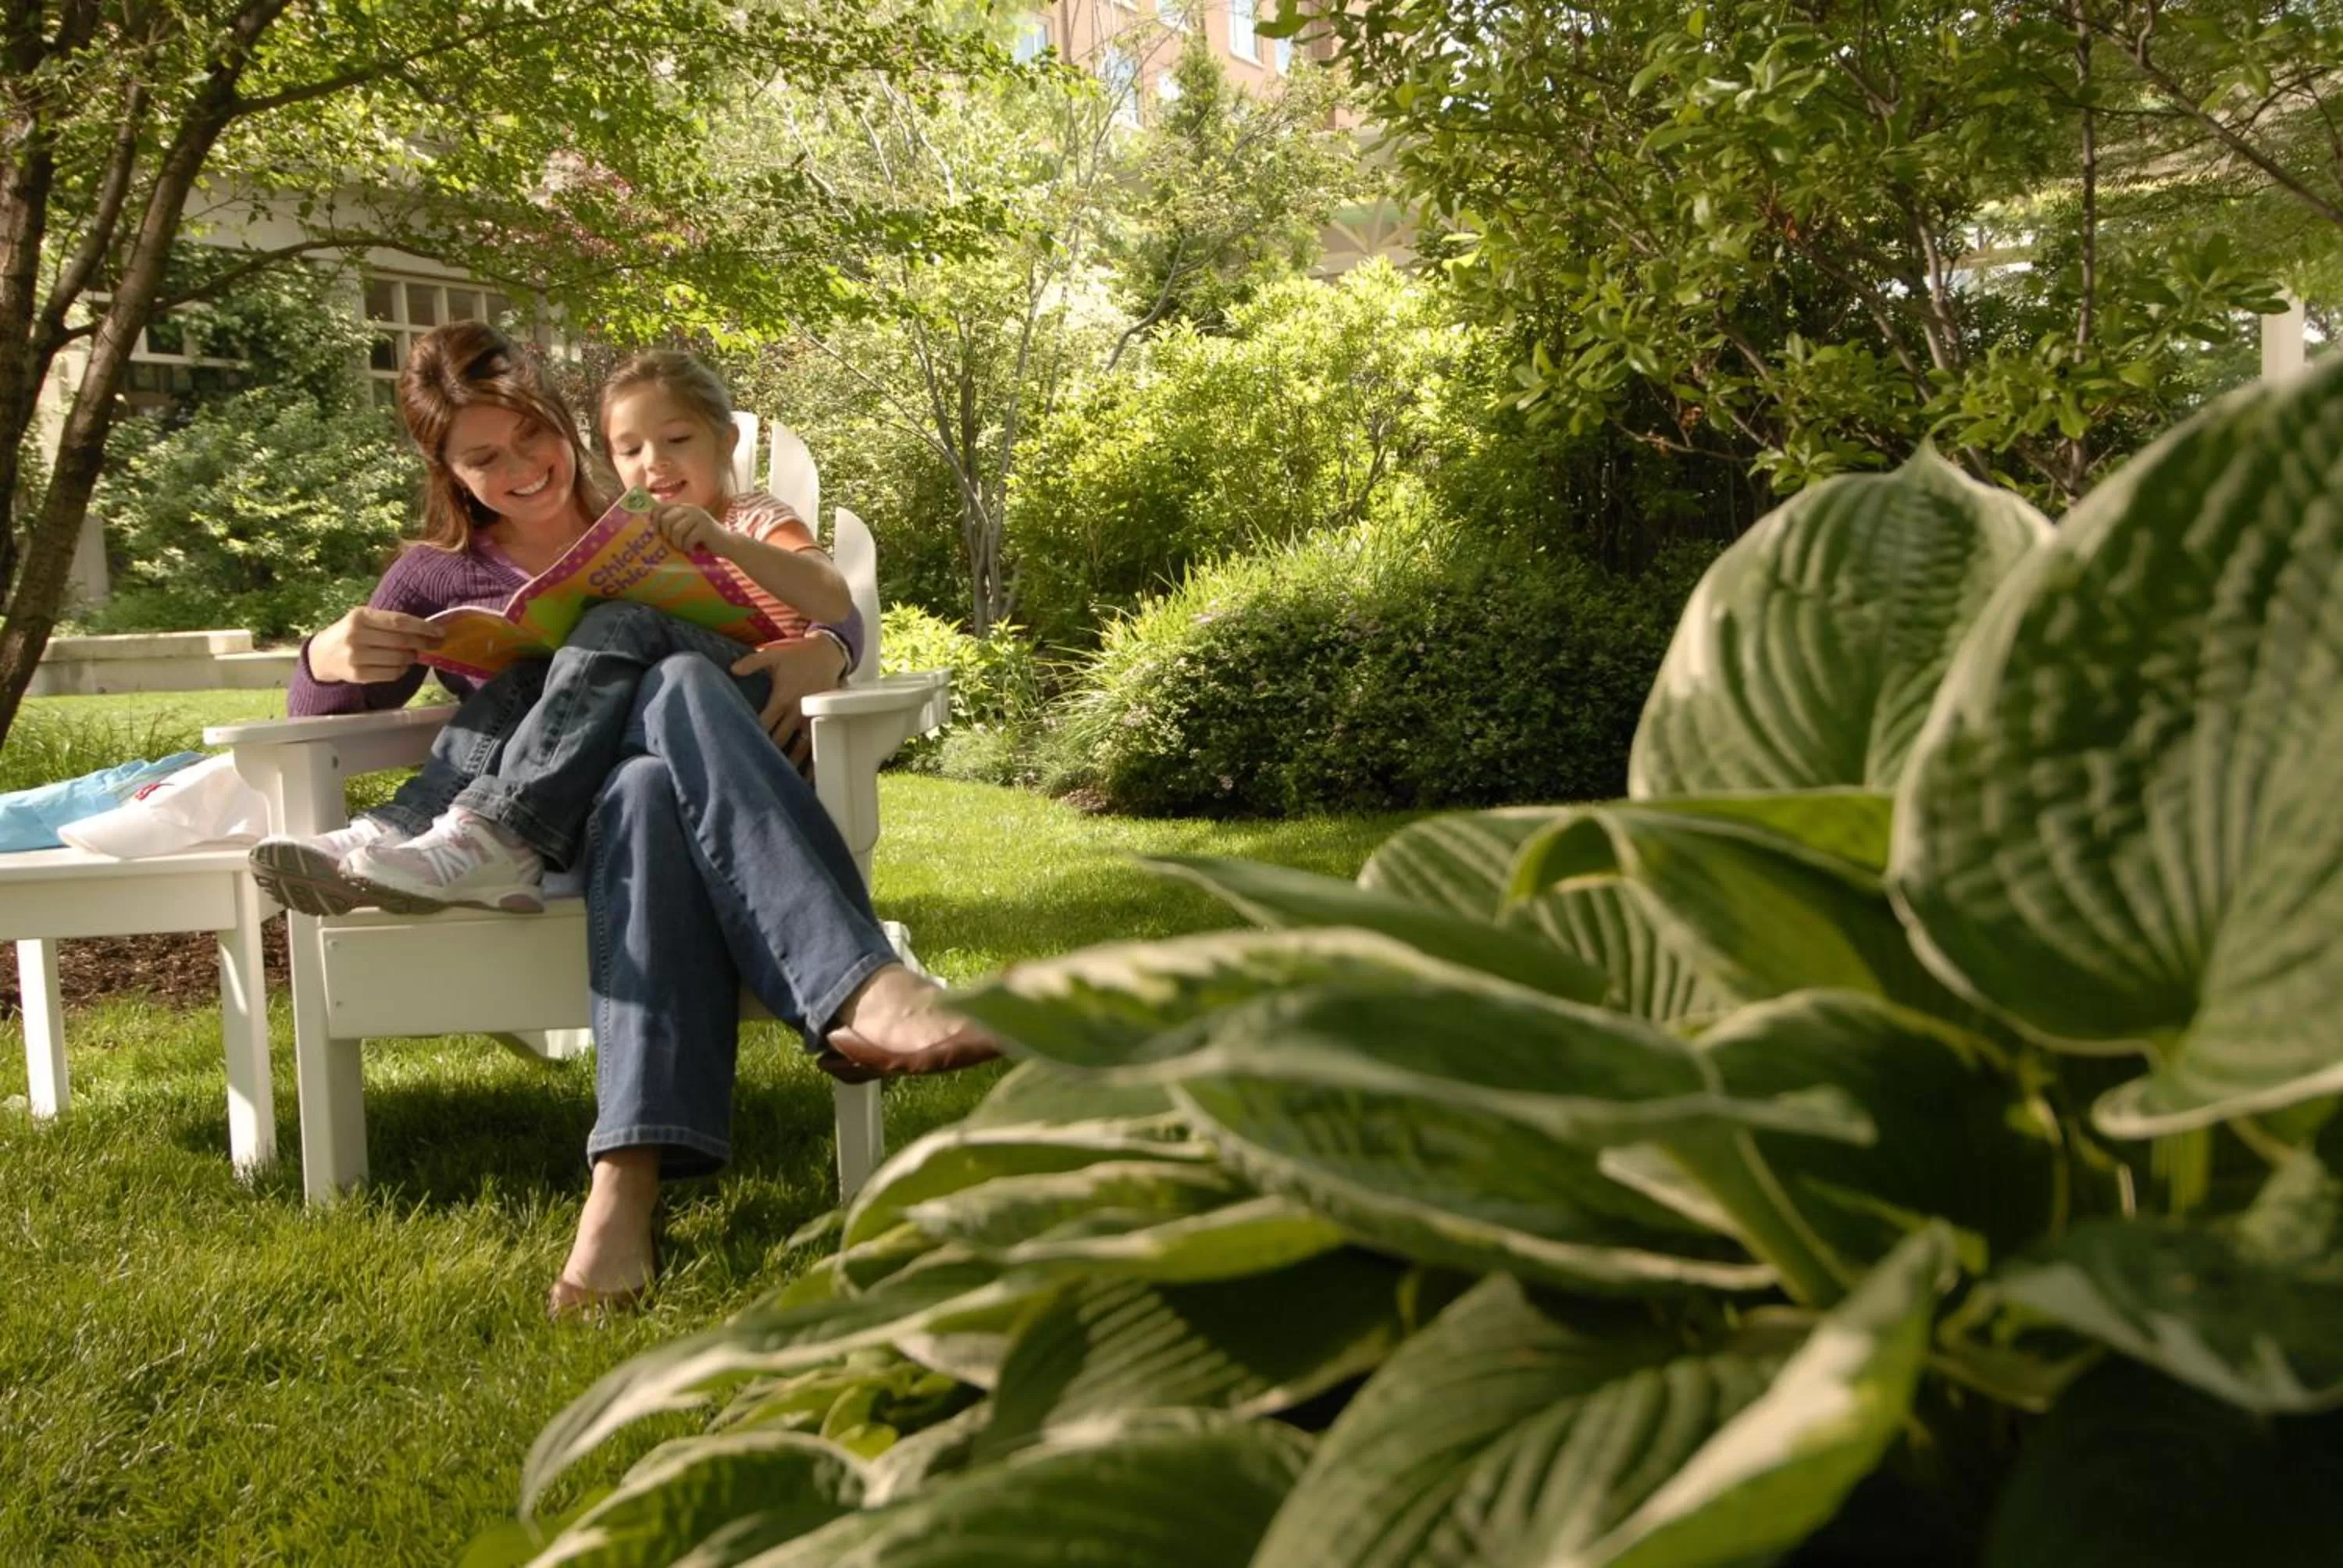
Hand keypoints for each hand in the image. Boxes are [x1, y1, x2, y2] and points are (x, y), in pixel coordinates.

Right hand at [309, 606, 442, 684]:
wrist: (322, 655)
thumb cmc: (349, 633)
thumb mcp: (363, 619)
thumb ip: (388, 622)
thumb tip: (425, 629)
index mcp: (360, 616)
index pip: (399, 621)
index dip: (423, 627)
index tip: (439, 631)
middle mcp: (357, 635)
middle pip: (401, 641)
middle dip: (423, 643)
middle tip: (436, 644)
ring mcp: (356, 657)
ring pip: (398, 659)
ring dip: (412, 657)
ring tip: (414, 654)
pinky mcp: (358, 675)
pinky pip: (391, 674)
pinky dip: (402, 670)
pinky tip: (401, 666)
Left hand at [651, 502, 727, 557]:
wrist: (728, 545)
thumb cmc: (704, 540)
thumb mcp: (687, 529)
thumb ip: (673, 525)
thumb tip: (651, 531)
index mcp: (684, 507)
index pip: (661, 508)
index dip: (654, 520)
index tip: (656, 533)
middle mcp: (691, 509)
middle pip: (666, 520)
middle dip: (666, 535)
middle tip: (674, 544)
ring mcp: (699, 517)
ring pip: (676, 530)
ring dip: (677, 543)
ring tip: (683, 548)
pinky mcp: (705, 527)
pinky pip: (688, 538)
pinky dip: (687, 548)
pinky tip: (692, 550)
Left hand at [731, 636, 849, 776]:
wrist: (828, 654)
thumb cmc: (798, 656)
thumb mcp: (774, 655)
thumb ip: (752, 662)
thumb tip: (732, 669)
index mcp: (783, 697)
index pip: (764, 722)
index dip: (752, 735)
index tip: (739, 750)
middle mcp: (797, 711)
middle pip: (780, 739)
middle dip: (767, 755)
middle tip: (753, 773)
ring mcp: (811, 719)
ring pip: (799, 748)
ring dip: (789, 764)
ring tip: (778, 781)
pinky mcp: (823, 721)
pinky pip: (816, 746)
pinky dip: (811, 764)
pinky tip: (805, 779)